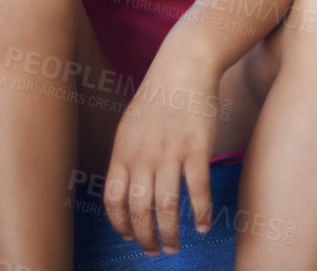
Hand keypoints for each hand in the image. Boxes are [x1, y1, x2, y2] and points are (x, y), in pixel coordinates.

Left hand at [104, 55, 223, 254]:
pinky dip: (200, 213)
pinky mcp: (197, 148)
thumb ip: (128, 157)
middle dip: (146, 238)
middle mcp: (143, 155)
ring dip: (171, 234)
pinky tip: (203, 225)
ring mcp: (170, 152)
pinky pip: (197, 191)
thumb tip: (127, 190)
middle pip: (139, 210)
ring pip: (167, 207)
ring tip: (176, 246)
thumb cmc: (159, 96)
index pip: (113, 200)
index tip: (131, 236)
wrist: (184, 65)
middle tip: (155, 252)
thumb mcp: (130, 125)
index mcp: (123, 150)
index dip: (121, 225)